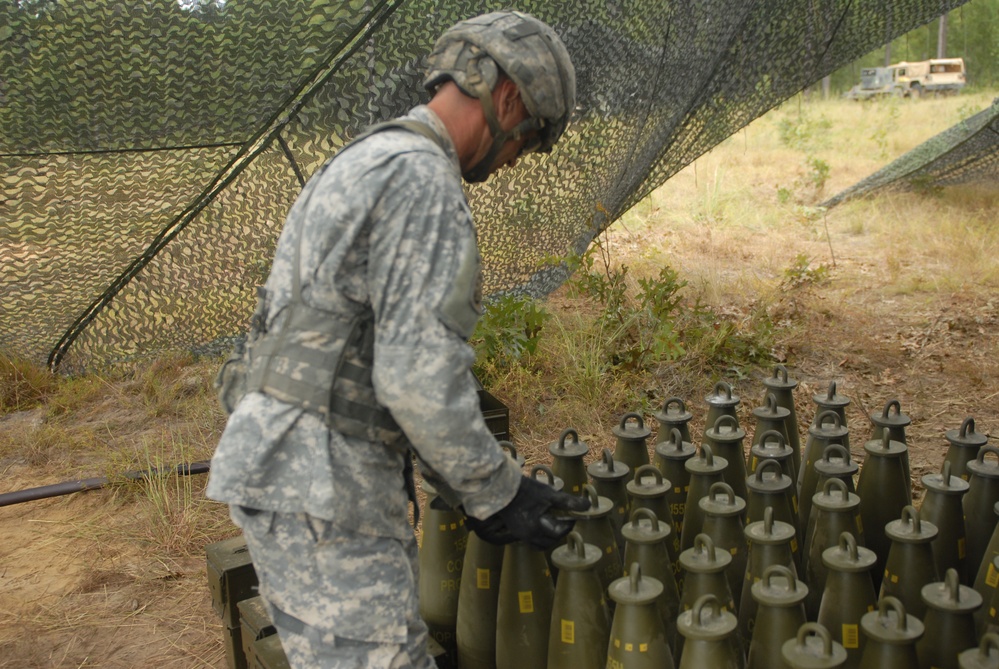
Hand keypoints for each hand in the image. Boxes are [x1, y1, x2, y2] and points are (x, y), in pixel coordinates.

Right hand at [464, 475, 590, 550]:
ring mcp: (520, 534)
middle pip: (550, 541)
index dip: (569, 524)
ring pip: (540, 544)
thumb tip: (587, 506)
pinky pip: (531, 540)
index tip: (573, 515)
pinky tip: (541, 522)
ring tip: (553, 523)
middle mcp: (528, 535)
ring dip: (549, 537)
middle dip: (560, 532)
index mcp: (537, 527)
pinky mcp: (515, 530)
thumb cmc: (526, 489)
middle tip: (565, 520)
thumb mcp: (549, 493)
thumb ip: (569, 501)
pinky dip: (539, 535)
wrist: (500, 486)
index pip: (559, 532)